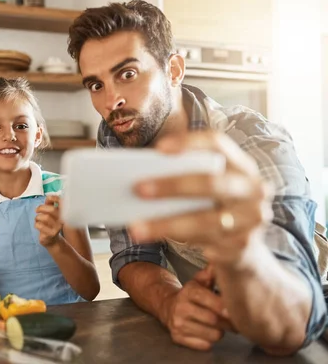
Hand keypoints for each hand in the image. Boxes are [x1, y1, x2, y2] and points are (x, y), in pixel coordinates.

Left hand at [35, 196, 63, 246]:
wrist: (52, 240)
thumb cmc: (50, 224)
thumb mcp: (50, 213)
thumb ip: (50, 204)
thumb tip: (48, 197)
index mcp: (63, 212)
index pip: (61, 202)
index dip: (53, 198)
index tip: (47, 200)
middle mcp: (63, 219)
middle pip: (52, 209)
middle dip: (41, 208)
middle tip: (37, 210)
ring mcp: (58, 227)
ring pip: (45, 217)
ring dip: (38, 217)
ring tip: (37, 219)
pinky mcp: (52, 234)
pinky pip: (40, 225)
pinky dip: (36, 224)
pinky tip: (37, 225)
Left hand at [132, 131, 272, 264]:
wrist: (244, 246)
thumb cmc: (214, 206)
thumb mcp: (208, 187)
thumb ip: (186, 177)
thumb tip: (141, 179)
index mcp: (242, 165)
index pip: (218, 143)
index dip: (189, 143)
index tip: (159, 148)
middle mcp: (253, 189)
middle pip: (211, 183)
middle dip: (172, 186)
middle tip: (138, 188)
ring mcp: (252, 219)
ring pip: (204, 221)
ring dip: (166, 224)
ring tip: (136, 228)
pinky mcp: (244, 246)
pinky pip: (205, 243)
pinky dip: (179, 241)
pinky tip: (157, 239)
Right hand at [163, 267, 232, 350]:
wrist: (166, 306)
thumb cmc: (190, 295)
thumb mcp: (199, 281)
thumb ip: (211, 273)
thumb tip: (220, 261)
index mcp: (188, 291)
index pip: (208, 299)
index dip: (223, 306)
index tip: (234, 310)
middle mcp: (181, 307)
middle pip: (214, 320)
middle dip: (228, 322)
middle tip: (233, 320)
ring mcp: (178, 323)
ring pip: (212, 335)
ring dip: (219, 332)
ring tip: (217, 325)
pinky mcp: (177, 337)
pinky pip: (204, 345)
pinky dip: (209, 341)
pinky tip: (207, 332)